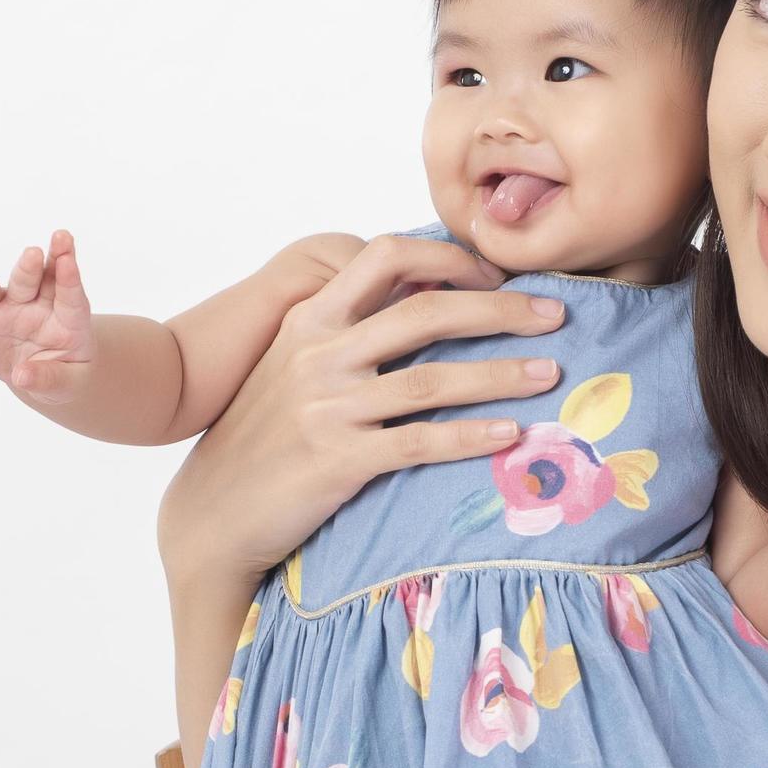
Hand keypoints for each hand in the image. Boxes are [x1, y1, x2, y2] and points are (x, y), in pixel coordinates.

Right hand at [0, 228, 98, 401]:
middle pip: (50, 279)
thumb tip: (21, 375)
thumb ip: (48, 379)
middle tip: (61, 240)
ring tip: (32, 254)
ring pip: (22, 282)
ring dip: (26, 268)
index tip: (70, 261)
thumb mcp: (65, 385)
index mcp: (71, 322)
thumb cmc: (62, 375)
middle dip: (54, 260)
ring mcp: (16, 306)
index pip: (73, 297)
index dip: (71, 279)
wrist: (38, 375)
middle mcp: (44, 306)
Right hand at [156, 232, 570, 587]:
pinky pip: (419, 442)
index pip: (387, 256)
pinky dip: (471, 435)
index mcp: (310, 319)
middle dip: (500, 308)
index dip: (450, 257)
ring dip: (500, 373)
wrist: (212, 512)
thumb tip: (425, 301)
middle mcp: (318, 354)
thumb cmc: (264, 437)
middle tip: (554, 313)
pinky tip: (510, 434)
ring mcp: (328, 407)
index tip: (497, 273)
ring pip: (432, 378)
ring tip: (549, 373)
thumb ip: (348, 331)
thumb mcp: (293, 365)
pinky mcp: (337, 461)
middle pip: (426, 311)